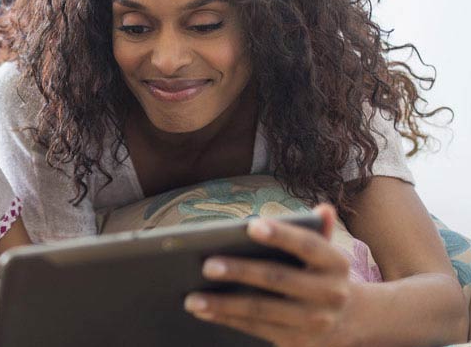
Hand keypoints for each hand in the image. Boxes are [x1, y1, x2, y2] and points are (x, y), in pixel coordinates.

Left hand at [184, 205, 365, 346]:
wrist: (349, 321)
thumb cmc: (321, 275)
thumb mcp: (326, 255)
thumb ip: (317, 231)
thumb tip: (323, 209)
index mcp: (335, 263)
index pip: (309, 245)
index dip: (281, 235)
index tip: (251, 225)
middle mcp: (330, 293)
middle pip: (278, 279)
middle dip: (241, 272)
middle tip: (206, 265)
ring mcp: (315, 321)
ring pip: (262, 309)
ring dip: (224, 304)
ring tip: (192, 298)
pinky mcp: (298, 341)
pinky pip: (256, 329)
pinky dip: (227, 319)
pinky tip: (204, 311)